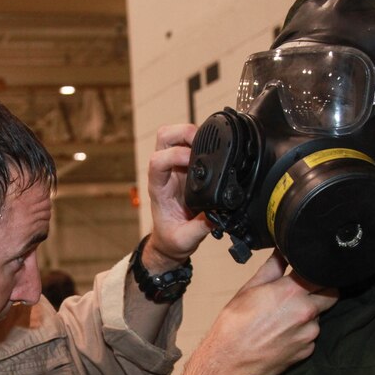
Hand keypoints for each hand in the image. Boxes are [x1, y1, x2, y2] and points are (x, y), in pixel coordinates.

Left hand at [143, 123, 208, 272]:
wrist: (170, 241)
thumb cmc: (172, 238)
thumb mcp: (186, 240)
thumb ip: (201, 227)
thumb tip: (217, 214)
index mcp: (159, 188)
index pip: (158, 161)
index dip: (174, 155)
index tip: (192, 161)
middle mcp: (165, 173)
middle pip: (164, 137)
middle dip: (183, 133)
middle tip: (202, 143)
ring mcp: (174, 167)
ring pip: (176, 135)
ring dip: (192, 133)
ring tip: (210, 145)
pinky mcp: (186, 167)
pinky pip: (190, 144)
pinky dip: (202, 141)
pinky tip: (214, 151)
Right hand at [176, 253, 338, 374]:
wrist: (230, 361)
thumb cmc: (235, 325)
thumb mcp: (249, 289)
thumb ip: (272, 268)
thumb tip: (283, 251)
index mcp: (292, 291)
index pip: (323, 274)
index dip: (316, 273)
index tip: (307, 274)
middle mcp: (306, 311)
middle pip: (331, 294)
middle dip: (321, 292)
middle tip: (302, 294)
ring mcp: (309, 333)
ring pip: (319, 317)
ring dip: (308, 315)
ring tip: (283, 320)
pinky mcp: (307, 350)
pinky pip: (311, 337)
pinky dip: (301, 334)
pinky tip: (282, 335)